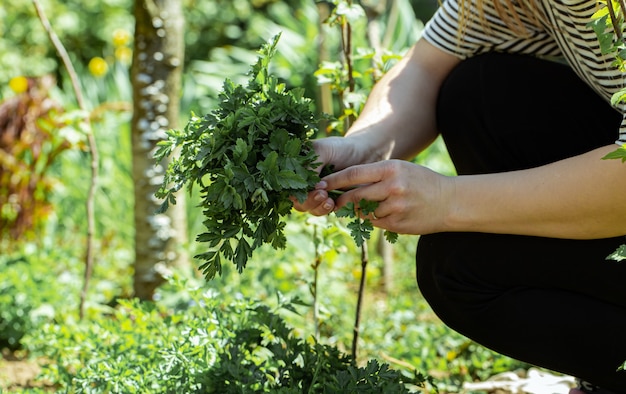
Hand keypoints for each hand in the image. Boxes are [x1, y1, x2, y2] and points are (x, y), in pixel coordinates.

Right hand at [292, 135, 389, 215]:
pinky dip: (327, 210)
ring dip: (317, 208)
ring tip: (329, 201)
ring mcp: (316, 194)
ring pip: (309, 208)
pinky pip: (323, 211)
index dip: (297, 191)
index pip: (288, 186)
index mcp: (296, 170)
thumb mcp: (322, 150)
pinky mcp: (329, 202)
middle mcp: (303, 184)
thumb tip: (307, 186)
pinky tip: (333, 204)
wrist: (363, 152)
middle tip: (322, 194)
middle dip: (308, 201)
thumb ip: (311, 165)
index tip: (311, 188)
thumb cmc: (340, 148)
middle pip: (297, 201)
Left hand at [322, 160, 453, 234]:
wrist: (449, 202)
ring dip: (357, 212)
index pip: (353, 174)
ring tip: (360, 209)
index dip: (333, 180)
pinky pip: (375, 223)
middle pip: (354, 196)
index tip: (319, 184)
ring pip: (363, 212)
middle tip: (331, 202)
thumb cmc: (421, 182)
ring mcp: (395, 207)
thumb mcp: (401, 169)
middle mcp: (392, 187)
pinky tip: (381, 215)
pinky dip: (373, 220)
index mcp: (391, 169)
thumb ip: (376, 175)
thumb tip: (346, 183)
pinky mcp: (397, 223)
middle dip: (340, 201)